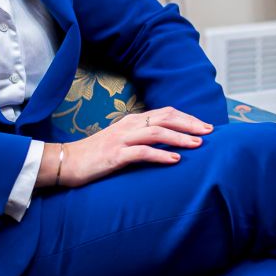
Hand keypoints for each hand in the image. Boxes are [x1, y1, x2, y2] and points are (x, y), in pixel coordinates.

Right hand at [54, 107, 211, 187]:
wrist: (66, 162)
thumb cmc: (97, 154)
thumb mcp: (123, 141)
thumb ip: (143, 138)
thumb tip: (169, 142)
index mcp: (133, 121)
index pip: (166, 113)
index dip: (187, 118)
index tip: (205, 126)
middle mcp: (129, 126)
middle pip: (165, 118)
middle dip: (190, 124)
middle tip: (209, 132)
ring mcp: (121, 139)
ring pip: (157, 132)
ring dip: (180, 138)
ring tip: (198, 145)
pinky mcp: (114, 155)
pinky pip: (141, 152)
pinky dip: (160, 154)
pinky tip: (175, 160)